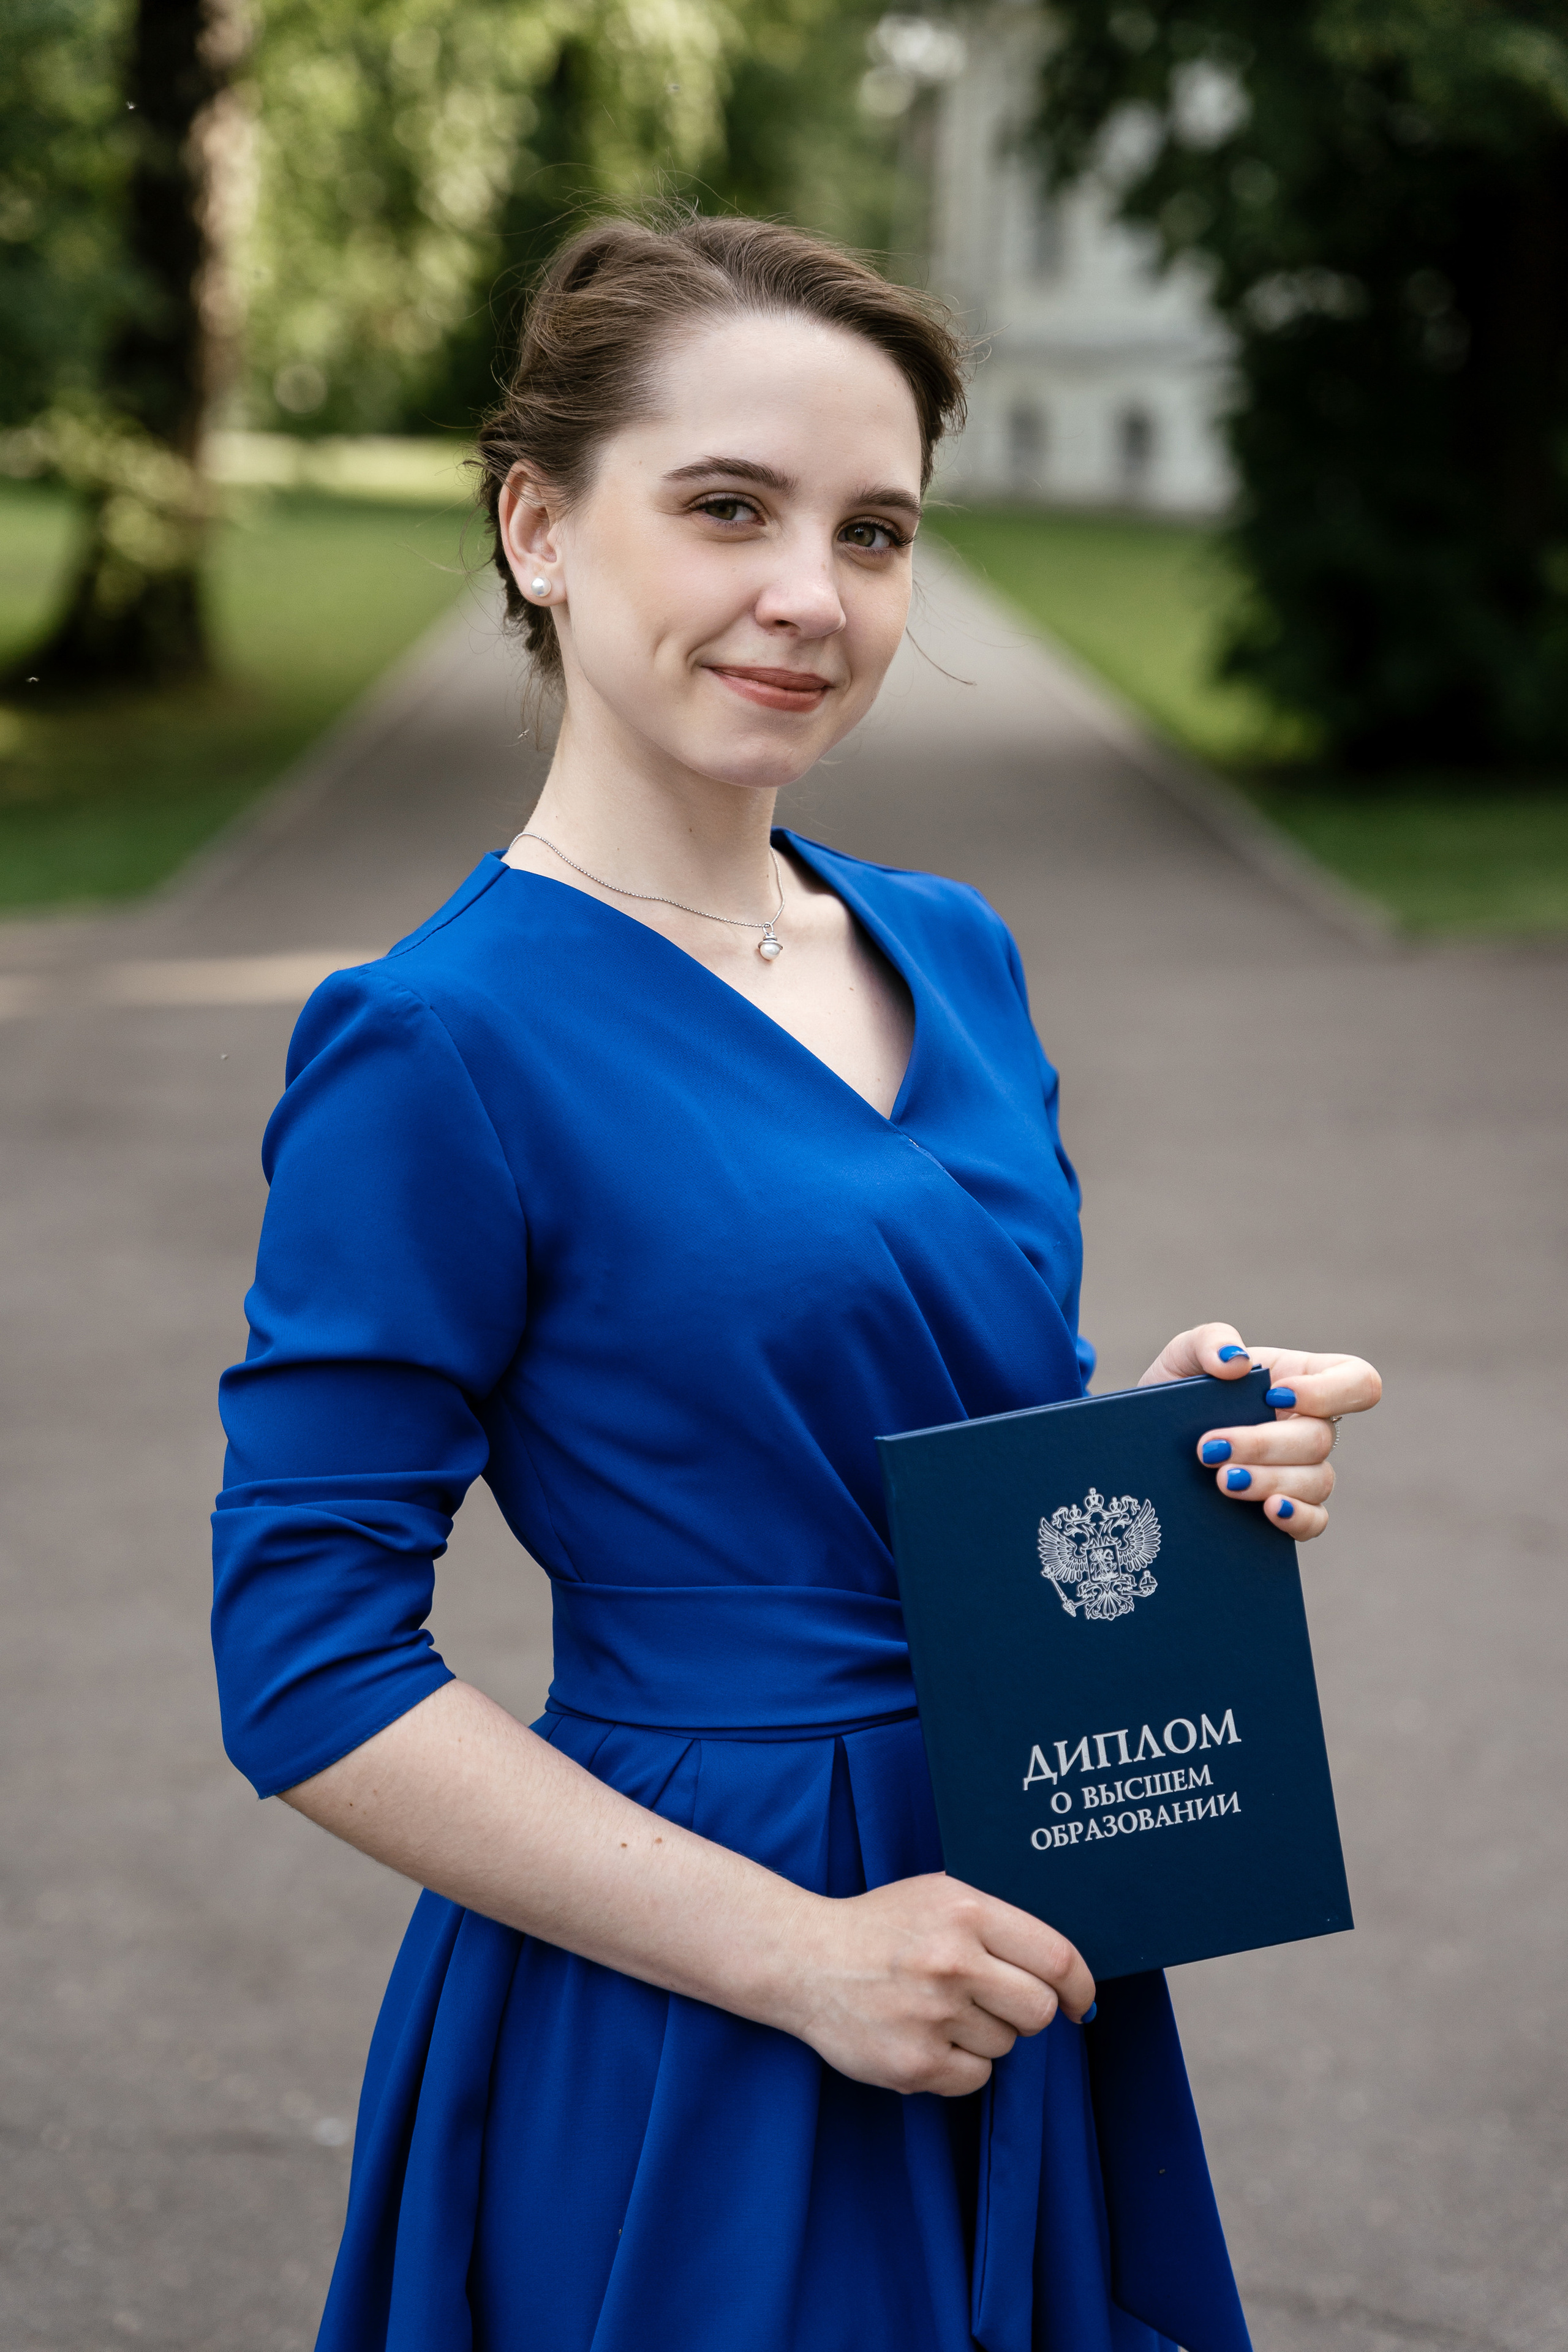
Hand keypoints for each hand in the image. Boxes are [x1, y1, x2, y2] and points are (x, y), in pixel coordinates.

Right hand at [781, 1872, 1093, 2096]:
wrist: (804, 1959)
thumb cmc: (880, 1926)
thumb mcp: (938, 1895)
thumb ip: (997, 1922)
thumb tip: (1064, 1970)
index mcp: (965, 1911)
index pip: (1055, 1958)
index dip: (1078, 1985)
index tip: (1078, 2000)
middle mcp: (953, 1962)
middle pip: (1037, 2009)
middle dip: (1025, 2010)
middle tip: (995, 2000)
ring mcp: (933, 2016)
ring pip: (1006, 2045)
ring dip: (985, 2034)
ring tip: (940, 2009)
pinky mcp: (915, 2063)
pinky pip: (975, 2077)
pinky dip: (960, 2064)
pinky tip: (927, 2036)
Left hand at [1139, 1322, 1380, 1540]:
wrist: (1147, 1446)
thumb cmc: (1174, 1393)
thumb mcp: (1182, 1355)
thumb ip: (1210, 1341)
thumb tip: (1237, 1362)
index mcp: (1300, 1380)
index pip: (1357, 1381)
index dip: (1330, 1391)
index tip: (1276, 1395)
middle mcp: (1308, 1426)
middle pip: (1320, 1438)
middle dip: (1264, 1444)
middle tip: (1210, 1448)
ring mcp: (1300, 1471)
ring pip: (1317, 1480)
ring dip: (1269, 1480)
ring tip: (1221, 1480)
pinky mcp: (1284, 1509)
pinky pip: (1315, 1522)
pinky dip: (1297, 1518)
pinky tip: (1269, 1511)